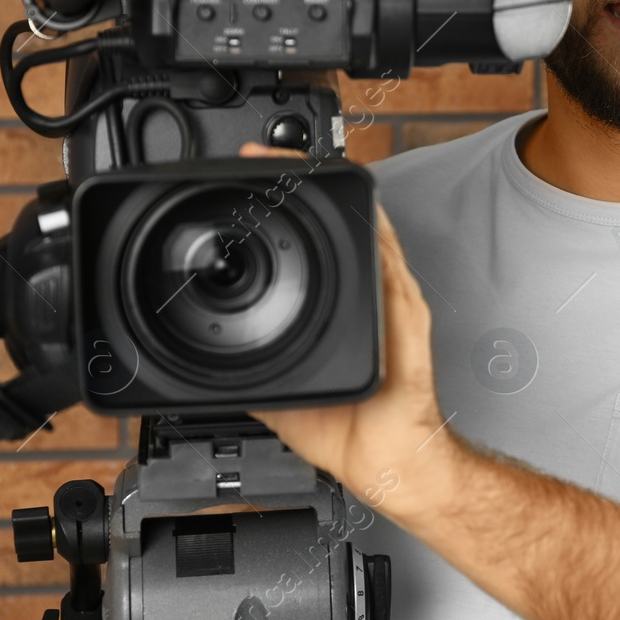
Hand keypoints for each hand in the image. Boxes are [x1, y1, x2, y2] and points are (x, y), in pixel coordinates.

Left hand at [237, 142, 449, 509]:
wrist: (390, 464)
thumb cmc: (349, 432)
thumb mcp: (280, 395)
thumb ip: (254, 367)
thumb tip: (211, 358)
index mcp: (343, 310)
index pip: (316, 245)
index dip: (285, 206)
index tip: (251, 178)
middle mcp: (371, 297)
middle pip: (344, 224)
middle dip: (305, 183)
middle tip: (266, 156)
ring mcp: (393, 303)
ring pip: (368, 232)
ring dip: (338, 196)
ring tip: (300, 166)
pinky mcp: (407, 319)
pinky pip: (391, 267)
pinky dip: (374, 235)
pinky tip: (358, 209)